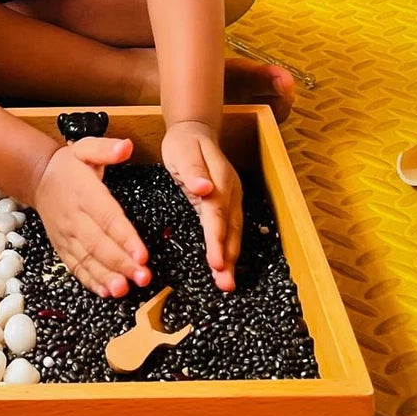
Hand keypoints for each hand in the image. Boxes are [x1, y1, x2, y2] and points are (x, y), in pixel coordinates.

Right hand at [32, 137, 151, 297]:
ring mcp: (67, 235)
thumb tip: (125, 147)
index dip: (125, 238)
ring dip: (106, 277)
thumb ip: (106, 148)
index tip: (142, 254)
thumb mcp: (86, 148)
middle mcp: (75, 218)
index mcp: (85, 194)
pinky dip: (90, 281)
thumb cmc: (68, 165)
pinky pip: (76, 266)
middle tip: (142, 277)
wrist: (38, 178)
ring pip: (87, 259)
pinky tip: (106, 292)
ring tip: (124, 290)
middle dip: (122, 263)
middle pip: (100, 244)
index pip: (108, 218)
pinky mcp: (63, 247)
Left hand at [162, 121, 242, 290]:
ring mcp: (231, 199)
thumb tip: (204, 189)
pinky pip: (228, 229)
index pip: (218, 214)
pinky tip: (224, 265)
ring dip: (231, 258)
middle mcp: (231, 192)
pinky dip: (228, 249)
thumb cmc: (185, 142)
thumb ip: (193, 172)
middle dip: (229, 258)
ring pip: (233, 232)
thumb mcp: (183, 151)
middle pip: (231, 229)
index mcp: (221, 180)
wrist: (194, 131)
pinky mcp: (225, 204)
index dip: (218, 239)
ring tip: (226, 283)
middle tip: (225, 284)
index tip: (216, 262)